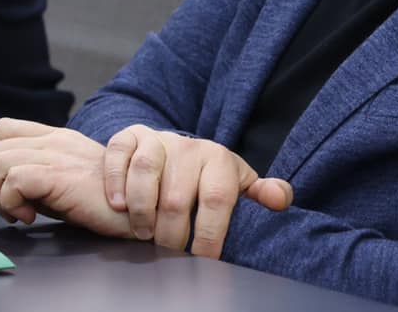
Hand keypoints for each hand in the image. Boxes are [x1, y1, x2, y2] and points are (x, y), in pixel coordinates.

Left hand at [0, 118, 133, 237]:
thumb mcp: (67, 185)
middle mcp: (53, 140)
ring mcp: (56, 155)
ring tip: (18, 214)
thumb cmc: (107, 205)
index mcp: (55, 138)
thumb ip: (38, 179)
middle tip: (6, 210)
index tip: (3, 192)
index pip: (3, 130)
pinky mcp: (59, 175)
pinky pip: (13, 179)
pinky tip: (30, 218)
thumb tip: (5, 194)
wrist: (143, 212)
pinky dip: (11, 202)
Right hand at [100, 124, 291, 255]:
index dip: (210, 235)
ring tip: (144, 234)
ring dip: (143, 211)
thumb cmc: (203, 179)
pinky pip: (119, 153)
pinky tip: (119, 204)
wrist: (164, 155)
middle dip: (171, 234)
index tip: (204, 261)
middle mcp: (188, 144)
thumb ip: (259, 193)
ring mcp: (156, 138)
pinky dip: (117, 181)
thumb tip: (281, 199)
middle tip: (169, 254)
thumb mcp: (234, 184)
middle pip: (177, 196)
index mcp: (219, 158)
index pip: (217, 199)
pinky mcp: (129, 136)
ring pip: (146, 173)